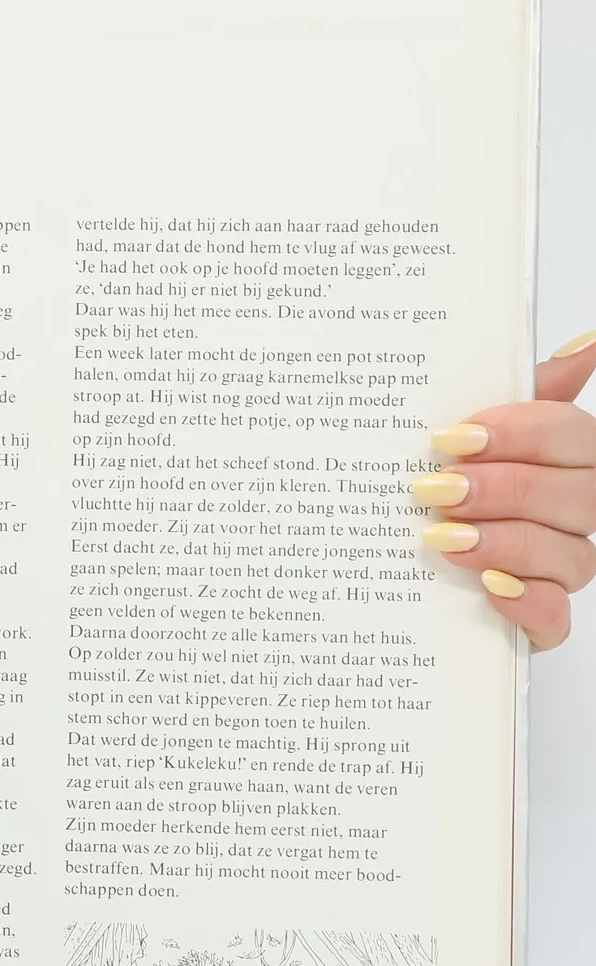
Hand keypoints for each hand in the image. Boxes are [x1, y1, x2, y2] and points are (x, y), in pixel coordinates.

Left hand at [414, 333, 595, 649]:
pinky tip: (490, 586)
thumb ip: (526, 391)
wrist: (390, 562)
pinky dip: (527, 603)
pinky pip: (555, 619)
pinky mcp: (536, 620)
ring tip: (445, 537)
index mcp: (563, 461)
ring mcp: (558, 568)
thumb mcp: (474, 434)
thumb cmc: (446, 484)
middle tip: (439, 489)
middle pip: (577, 496)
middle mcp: (572, 513)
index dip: (520, 433)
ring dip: (508, 542)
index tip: (454, 436)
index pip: (574, 436)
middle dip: (505, 489)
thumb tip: (584, 345)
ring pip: (570, 556)